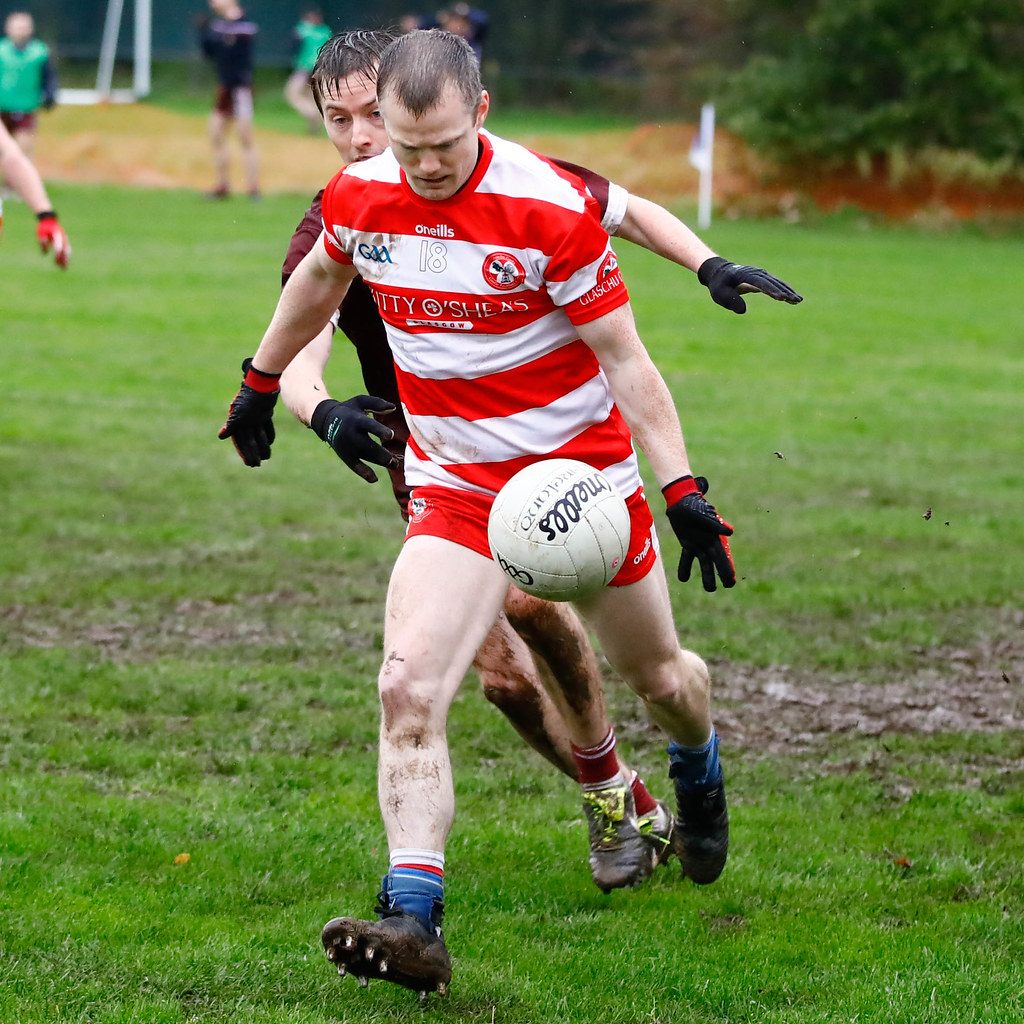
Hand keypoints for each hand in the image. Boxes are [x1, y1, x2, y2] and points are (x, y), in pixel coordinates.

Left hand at [36, 212, 69, 268]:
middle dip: (64, 260)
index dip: (57, 255)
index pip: (58, 247)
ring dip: (66, 260)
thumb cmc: (43, 227)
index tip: (55, 262)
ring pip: (67, 252)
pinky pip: (66, 251)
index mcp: (57, 235)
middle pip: (66, 251)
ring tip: (64, 268)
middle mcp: (63, 238)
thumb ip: (43, 243)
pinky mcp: (65, 242)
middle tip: (63, 269)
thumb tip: (45, 254)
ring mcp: (65, 240)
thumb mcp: (40, 234)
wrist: (49, 220)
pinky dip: (65, 257)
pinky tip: (62, 263)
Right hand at [218, 358, 280, 466]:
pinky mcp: (264, 412)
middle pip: (249, 440)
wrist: (261, 384)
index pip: (240, 441)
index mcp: (237, 421)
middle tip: (257, 464)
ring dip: (262, 445)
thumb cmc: (248, 398)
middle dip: (253, 452)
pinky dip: (268, 434)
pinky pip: (265, 426)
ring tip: (266, 457)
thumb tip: (221, 436)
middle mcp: (245, 420)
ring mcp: (255, 416)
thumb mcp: (240, 413)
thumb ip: (232, 425)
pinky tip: (271, 442)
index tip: (249, 463)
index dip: (244, 452)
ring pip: (258, 435)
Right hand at [310, 396, 400, 482]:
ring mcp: (347, 446)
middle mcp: (350, 434)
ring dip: (380, 462)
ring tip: (394, 464)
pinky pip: (354, 466)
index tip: (391, 436)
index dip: (379, 431)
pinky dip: (364, 473)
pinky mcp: (344, 455)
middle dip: (383, 454)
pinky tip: (374, 479)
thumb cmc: (349, 410)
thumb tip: (393, 408)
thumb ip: (377, 403)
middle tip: (396, 460)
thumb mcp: (360, 401)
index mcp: (355, 419)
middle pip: (368, 446)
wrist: (326, 420)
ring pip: (365, 457)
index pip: (368, 426)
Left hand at [664, 475, 735, 591]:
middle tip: (727, 586)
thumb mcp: (705, 514)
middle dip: (721, 574)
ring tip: (710, 589)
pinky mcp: (687, 542)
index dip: (727, 568)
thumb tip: (730, 532)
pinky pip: (687, 558)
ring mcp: (698, 543)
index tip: (730, 581)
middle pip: (716, 562)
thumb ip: (715, 524)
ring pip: (704, 563)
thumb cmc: (694, 505)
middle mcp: (708, 542)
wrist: (681, 500)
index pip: (723, 556)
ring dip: (706, 575)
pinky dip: (685, 568)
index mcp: (715, 537)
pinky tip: (683, 579)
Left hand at [698, 256, 801, 313]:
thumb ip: (731, 301)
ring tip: (798, 300)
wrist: (719, 273)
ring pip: (777, 283)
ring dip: (788, 291)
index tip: (780, 297)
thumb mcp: (720, 294)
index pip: (760, 283)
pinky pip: (775, 285)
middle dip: (784, 291)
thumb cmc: (719, 285)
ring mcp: (760, 275)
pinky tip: (792, 299)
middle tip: (795, 300)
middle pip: (772, 282)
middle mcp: (755, 273)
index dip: (770, 289)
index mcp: (745, 275)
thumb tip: (743, 311)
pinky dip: (784, 291)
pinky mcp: (763, 279)